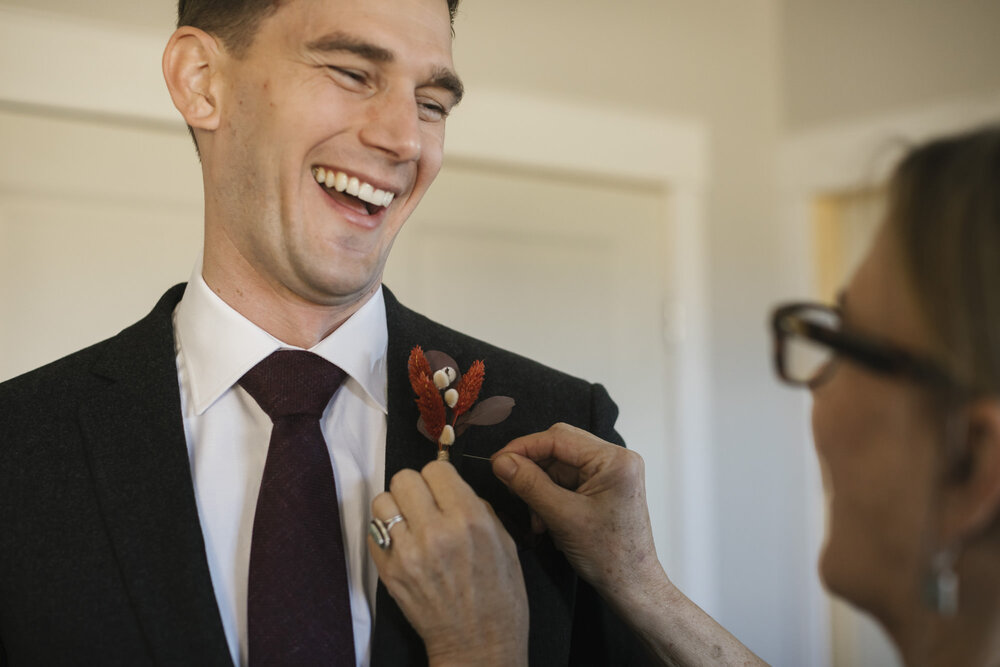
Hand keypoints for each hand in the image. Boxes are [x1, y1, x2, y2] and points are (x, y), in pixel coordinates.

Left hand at [368, 461, 527, 666]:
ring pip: (382, 501)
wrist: (478, 645)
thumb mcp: (505, 544)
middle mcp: (436, 532)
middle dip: (416, 488)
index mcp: (470, 520)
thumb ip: (479, 509)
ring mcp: (407, 553)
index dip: (440, 477)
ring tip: (411, 524)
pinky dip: (385, 532)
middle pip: (404, 478)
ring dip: (396, 508)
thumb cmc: (498, 600)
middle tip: (425, 504)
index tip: (443, 488)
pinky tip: (403, 544)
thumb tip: (455, 489)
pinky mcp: (389, 572)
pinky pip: (373, 532)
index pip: (436, 468)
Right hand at [492, 423, 664, 600]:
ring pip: (558, 466)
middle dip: (532, 469)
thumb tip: (501, 462)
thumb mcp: (562, 517)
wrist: (631, 586)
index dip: (524, 447)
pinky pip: (566, 481)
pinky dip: (549, 497)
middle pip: (558, 448)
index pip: (559, 438)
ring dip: (539, 488)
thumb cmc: (608, 556)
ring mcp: (608, 473)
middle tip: (509, 486)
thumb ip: (529, 485)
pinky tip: (545, 521)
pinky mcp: (601, 487)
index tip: (497, 462)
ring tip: (535, 518)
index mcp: (614, 460)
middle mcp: (614, 460)